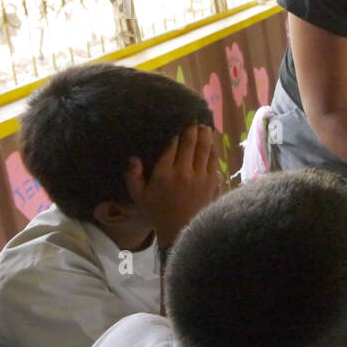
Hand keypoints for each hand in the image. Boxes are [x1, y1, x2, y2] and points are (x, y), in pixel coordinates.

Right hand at [125, 123, 223, 248]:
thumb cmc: (157, 212)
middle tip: (192, 116)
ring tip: (204, 124)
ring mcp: (200, 176)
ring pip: (204, 148)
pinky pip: (214, 160)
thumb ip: (133, 176)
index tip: (176, 119)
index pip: (171, 145)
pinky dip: (213, 149)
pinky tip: (211, 142)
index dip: (174, 130)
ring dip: (205, 134)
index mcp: (164, 173)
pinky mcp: (212, 182)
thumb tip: (133, 157)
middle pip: (190, 142)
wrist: (182, 230)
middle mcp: (183, 172)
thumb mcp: (139, 196)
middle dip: (191, 127)